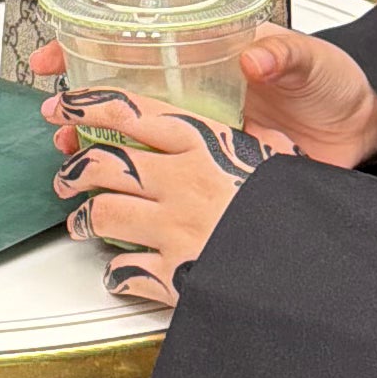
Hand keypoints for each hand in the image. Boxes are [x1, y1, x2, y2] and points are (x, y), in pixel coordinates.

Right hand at [30, 26, 376, 173]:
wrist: (362, 133)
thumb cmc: (337, 84)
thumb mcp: (311, 59)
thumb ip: (284, 54)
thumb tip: (257, 57)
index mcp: (210, 48)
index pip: (142, 22)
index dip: (92, 10)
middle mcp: (197, 84)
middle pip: (120, 76)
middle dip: (74, 81)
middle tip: (49, 94)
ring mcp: (199, 124)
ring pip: (130, 122)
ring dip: (91, 128)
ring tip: (66, 137)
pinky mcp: (209, 162)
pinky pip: (160, 165)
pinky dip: (128, 169)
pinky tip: (107, 175)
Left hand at [39, 86, 275, 310]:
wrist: (311, 268)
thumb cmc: (297, 212)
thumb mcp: (284, 159)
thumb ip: (262, 142)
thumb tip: (263, 133)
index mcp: (204, 144)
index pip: (130, 112)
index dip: (87, 104)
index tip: (65, 103)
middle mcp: (180, 182)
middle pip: (102, 163)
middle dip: (74, 169)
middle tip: (66, 175)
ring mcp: (172, 228)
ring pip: (100, 213)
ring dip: (83, 220)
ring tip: (80, 223)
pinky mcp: (171, 273)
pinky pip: (124, 271)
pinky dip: (116, 274)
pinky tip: (119, 273)